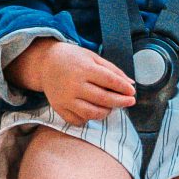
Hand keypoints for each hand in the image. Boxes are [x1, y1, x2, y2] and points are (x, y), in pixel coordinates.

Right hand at [17, 40, 135, 124]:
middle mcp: (74, 85)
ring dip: (106, 112)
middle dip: (120, 102)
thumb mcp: (93, 58)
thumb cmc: (73, 59)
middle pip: (103, 99)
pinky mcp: (59, 108)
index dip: (123, 88)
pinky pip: (78, 120)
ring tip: (111, 107)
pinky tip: (93, 111)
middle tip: (130, 101)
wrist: (46, 63)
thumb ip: (112, 70)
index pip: (109, 81)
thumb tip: (130, 84)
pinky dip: (88, 119)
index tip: (132, 92)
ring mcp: (66, 99)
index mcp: (84, 69)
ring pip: (92, 113)